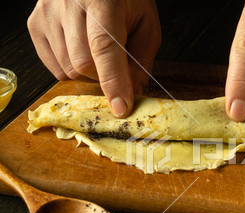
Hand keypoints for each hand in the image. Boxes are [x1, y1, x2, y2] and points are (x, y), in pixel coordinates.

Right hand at [28, 0, 161, 117]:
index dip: (113, 81)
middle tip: (116, 66)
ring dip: (88, 73)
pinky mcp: (35, 23)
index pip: (104, 47)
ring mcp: (47, 13)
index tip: (121, 107)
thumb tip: (133, 94)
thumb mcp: (146, 24)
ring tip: (98, 51)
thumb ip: (142, 59)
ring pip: (67, 69)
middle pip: (82, 64)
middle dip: (103, 76)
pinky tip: (81, 50)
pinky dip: (71, 68)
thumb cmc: (126, 1)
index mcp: (103, 1)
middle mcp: (69, 4)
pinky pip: (53, 66)